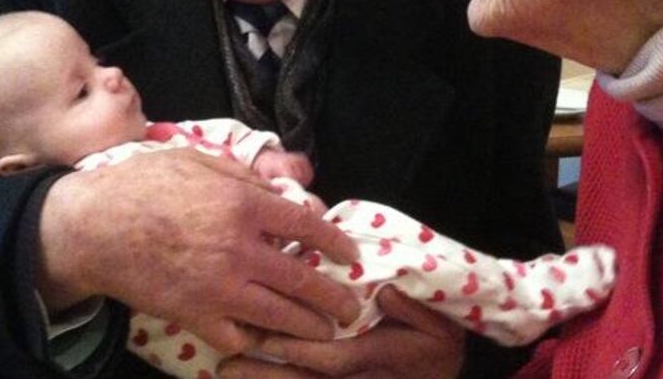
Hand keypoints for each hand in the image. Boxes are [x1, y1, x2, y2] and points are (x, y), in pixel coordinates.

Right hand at [34, 149, 359, 353]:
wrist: (92, 228)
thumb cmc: (144, 185)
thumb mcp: (199, 161)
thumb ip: (246, 178)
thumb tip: (284, 193)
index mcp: (243, 205)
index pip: (307, 226)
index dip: (335, 242)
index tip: (349, 254)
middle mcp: (239, 250)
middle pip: (303, 281)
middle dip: (334, 299)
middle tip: (350, 308)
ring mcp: (218, 288)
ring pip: (280, 316)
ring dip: (311, 327)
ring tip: (327, 332)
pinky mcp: (195, 316)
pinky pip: (238, 337)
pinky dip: (258, 341)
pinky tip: (271, 339)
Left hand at [218, 286, 464, 377]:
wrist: (439, 372)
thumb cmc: (434, 342)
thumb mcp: (435, 323)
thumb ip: (412, 308)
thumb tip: (387, 292)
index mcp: (376, 357)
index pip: (333, 358)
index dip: (301, 350)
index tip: (269, 336)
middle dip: (266, 374)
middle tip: (227, 364)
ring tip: (223, 371)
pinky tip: (242, 376)